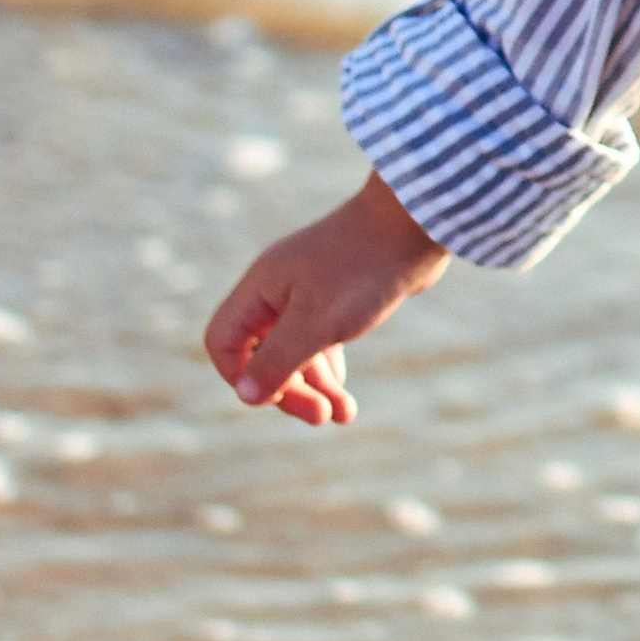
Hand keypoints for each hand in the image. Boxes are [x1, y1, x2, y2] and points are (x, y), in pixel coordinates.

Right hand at [203, 174, 449, 425]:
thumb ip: (277, 362)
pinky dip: (330, 369)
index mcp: (260, 289)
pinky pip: (320, 341)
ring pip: (296, 351)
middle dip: (288, 391)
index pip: (223, 342)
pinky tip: (345, 394)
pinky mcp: (337, 296)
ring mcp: (307, 292)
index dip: (241, 376)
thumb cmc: (362, 270)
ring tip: (345, 415)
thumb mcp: (316, 324)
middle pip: (261, 354)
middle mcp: (277, 290)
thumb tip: (246, 397)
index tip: (275, 396)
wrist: (415, 224)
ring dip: (316, 387)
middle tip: (321, 417)